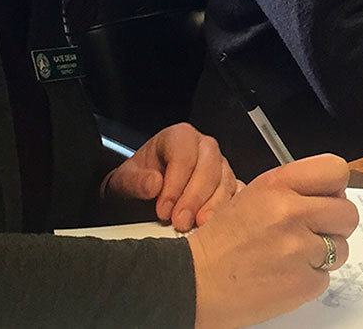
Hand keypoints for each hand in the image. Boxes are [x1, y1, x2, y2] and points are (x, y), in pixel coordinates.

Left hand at [101, 123, 238, 230]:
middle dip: (195, 197)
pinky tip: (220, 223)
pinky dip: (231, 207)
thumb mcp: (124, 180)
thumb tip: (154, 185)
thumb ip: (135, 182)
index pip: (184, 155)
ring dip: (214, 205)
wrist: (145, 189)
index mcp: (179, 137)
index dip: (175, 184)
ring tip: (199, 226)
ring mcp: (220, 164)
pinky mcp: (229, 182)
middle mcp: (204, 146)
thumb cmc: (138, 181)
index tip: (163, 210)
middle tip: (180, 222)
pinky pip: (238, 192)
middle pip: (209, 167)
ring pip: (225, 180)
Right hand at [189, 154, 357, 328]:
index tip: (328, 198)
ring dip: (323, 255)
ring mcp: (299, 249)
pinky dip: (309, 280)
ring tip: (292, 258)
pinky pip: (325, 278)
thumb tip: (330, 196)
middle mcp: (291, 212)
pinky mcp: (303, 283)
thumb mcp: (252, 196)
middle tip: (314, 233)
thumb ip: (292, 191)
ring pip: (341, 249)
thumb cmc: (221, 242)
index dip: (336, 187)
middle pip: (348, 213)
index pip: (335, 171)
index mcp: (277, 185)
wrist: (195, 282)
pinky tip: (284, 276)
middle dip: (335, 225)